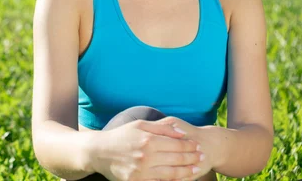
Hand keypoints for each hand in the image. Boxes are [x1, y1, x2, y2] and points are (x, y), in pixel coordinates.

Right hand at [88, 118, 204, 180]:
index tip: (198, 145)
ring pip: (172, 174)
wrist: (98, 152)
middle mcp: (146, 156)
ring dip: (187, 171)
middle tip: (203, 156)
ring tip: (198, 169)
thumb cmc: (120, 136)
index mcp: (147, 140)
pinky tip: (181, 178)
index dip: (189, 145)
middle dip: (192, 158)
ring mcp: (142, 171)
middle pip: (176, 159)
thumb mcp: (139, 125)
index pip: (175, 144)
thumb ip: (161, 127)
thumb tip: (182, 132)